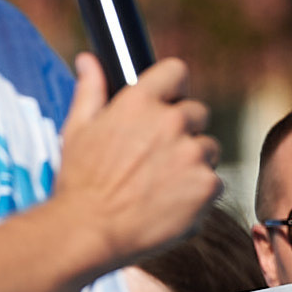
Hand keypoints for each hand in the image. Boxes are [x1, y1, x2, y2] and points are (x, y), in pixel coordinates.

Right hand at [48, 53, 218, 268]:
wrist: (90, 231)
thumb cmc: (80, 182)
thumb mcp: (77, 129)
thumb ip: (91, 90)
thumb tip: (89, 60)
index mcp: (140, 102)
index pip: (176, 71)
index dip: (173, 87)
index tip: (167, 102)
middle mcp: (172, 122)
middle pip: (197, 113)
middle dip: (183, 131)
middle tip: (156, 157)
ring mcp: (193, 154)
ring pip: (208, 149)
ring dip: (193, 163)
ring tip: (160, 185)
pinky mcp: (207, 185)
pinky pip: (214, 182)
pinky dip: (198, 194)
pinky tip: (170, 204)